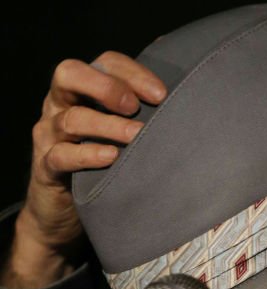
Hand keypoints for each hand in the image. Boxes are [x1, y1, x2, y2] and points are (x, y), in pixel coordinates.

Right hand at [3, 52, 165, 288]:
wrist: (61, 214)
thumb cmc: (100, 169)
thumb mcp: (118, 138)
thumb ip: (139, 119)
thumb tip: (186, 104)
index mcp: (81, 91)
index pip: (104, 63)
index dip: (132, 73)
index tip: (161, 94)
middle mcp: (59, 105)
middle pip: (71, 73)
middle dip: (107, 87)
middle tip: (135, 107)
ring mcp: (49, 135)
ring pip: (71, 118)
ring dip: (107, 125)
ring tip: (136, 136)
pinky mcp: (45, 167)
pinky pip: (61, 155)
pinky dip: (87, 155)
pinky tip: (111, 158)